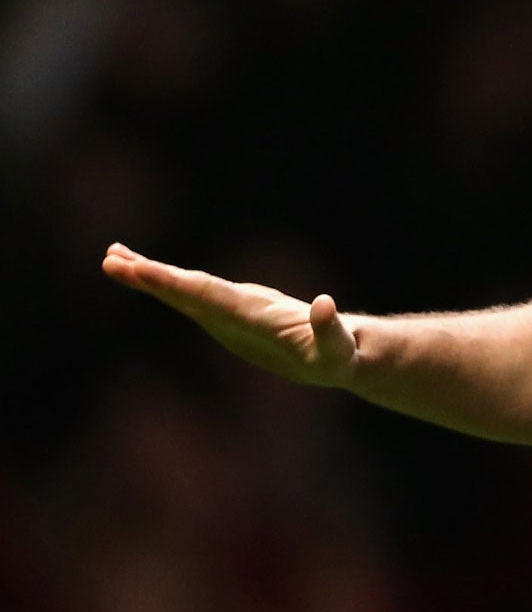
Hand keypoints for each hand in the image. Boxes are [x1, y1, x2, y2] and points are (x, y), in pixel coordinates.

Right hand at [101, 243, 358, 388]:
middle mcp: (240, 304)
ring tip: (112, 259)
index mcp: (256, 311)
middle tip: (112, 259)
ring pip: (185, 289)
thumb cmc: (338, 352)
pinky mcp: (227, 317)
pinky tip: (140, 275)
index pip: (210, 294)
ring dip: (151, 276)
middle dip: (153, 276)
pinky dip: (165, 287)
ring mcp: (232, 309)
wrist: (340, 346)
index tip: (144, 270)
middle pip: (190, 287)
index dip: (177, 284)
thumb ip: (330, 330)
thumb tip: (326, 305)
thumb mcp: (337, 348)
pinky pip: (189, 299)